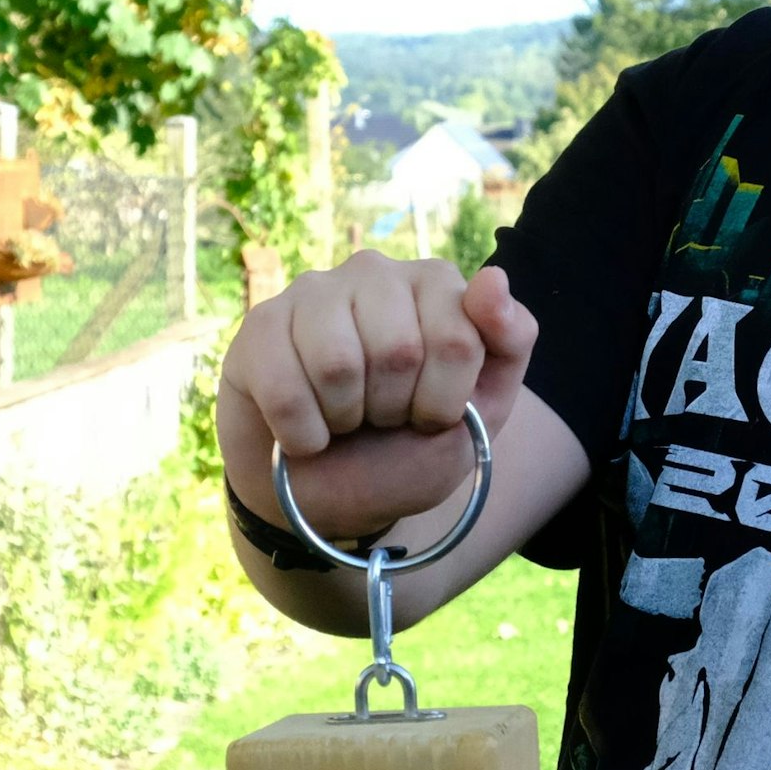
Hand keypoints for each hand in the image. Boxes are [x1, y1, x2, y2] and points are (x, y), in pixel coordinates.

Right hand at [219, 252, 536, 538]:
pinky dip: (302, 435)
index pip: (458, 339)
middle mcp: (375, 273)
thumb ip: (510, 343)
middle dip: (394, 410)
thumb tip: (493, 276)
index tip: (431, 414)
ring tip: (344, 418)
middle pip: (398, 350)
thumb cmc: (408, 447)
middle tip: (381, 417)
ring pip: (338, 364)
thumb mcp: (482, 412)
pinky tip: (305, 432)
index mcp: (437, 285)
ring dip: (346, 419)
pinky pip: (284, 389)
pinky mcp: (259, 325)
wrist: (331, 496)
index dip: (444, 401)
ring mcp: (313, 292)